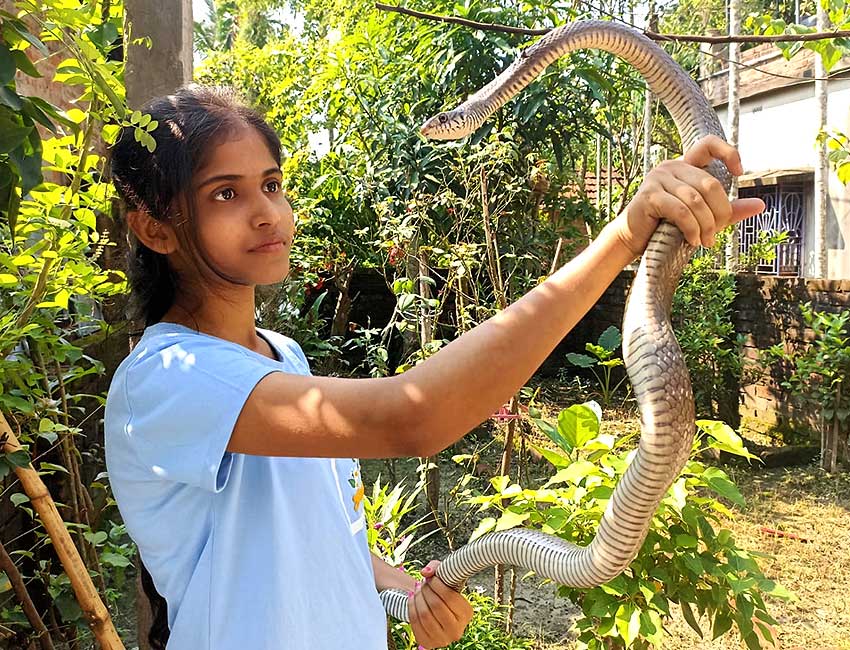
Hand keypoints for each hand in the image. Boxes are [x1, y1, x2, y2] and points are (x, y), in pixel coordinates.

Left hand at [408, 560, 472, 648]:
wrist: (438, 613)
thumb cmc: (443, 592)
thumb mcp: (445, 577)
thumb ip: (436, 567)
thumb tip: (425, 572)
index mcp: (466, 614)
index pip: (449, 597)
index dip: (436, 584)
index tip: (431, 577)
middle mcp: (457, 630)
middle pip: (436, 605)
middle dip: (426, 590)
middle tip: (423, 583)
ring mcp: (442, 640)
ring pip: (424, 614)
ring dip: (417, 598)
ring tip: (418, 590)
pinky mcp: (428, 643)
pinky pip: (415, 622)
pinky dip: (411, 607)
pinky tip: (413, 599)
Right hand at [613, 135, 764, 256]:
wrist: (632, 240)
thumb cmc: (665, 225)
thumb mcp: (702, 216)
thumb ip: (728, 210)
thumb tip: (760, 205)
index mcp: (684, 166)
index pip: (707, 144)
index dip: (728, 152)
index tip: (739, 173)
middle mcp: (671, 167)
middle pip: (710, 184)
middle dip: (720, 212)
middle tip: (717, 233)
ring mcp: (658, 179)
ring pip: (697, 200)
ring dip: (706, 225)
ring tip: (706, 241)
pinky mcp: (650, 196)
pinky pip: (681, 211)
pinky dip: (691, 228)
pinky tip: (693, 240)